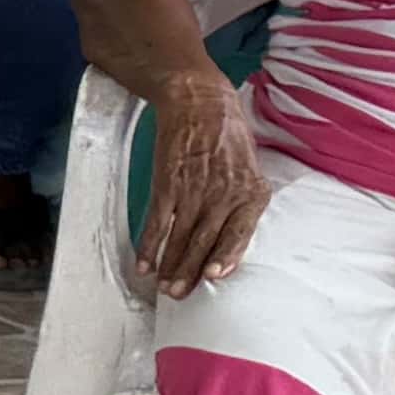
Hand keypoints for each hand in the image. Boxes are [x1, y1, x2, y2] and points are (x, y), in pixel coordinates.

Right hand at [140, 74, 269, 295]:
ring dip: (170, 264)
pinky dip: (149, 243)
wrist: (199, 101)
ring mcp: (194, 190)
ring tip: (164, 286)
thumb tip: (230, 233)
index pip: (239, 233)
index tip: (213, 276)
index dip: (225, 257)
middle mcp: (224, 194)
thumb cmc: (227, 133)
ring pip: (182, 237)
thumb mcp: (249, 166)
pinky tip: (143, 261)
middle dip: (191, 270)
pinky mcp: (168, 184)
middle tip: (179, 293)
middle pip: (206, 241)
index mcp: (251, 192)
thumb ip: (243, 199)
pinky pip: (158, 221)